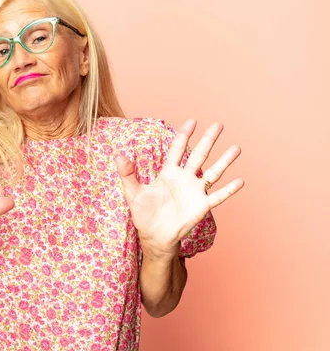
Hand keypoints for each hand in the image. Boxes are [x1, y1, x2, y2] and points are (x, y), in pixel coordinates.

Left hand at [115, 120, 243, 259]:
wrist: (154, 236)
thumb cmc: (144, 214)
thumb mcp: (133, 193)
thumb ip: (127, 174)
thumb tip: (118, 156)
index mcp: (168, 173)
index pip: (177, 149)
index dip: (183, 135)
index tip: (192, 121)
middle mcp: (184, 179)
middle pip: (198, 155)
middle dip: (208, 140)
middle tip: (218, 124)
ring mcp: (194, 192)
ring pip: (212, 173)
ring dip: (224, 161)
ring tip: (236, 148)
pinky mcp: (201, 206)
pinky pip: (217, 196)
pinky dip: (228, 190)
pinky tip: (240, 181)